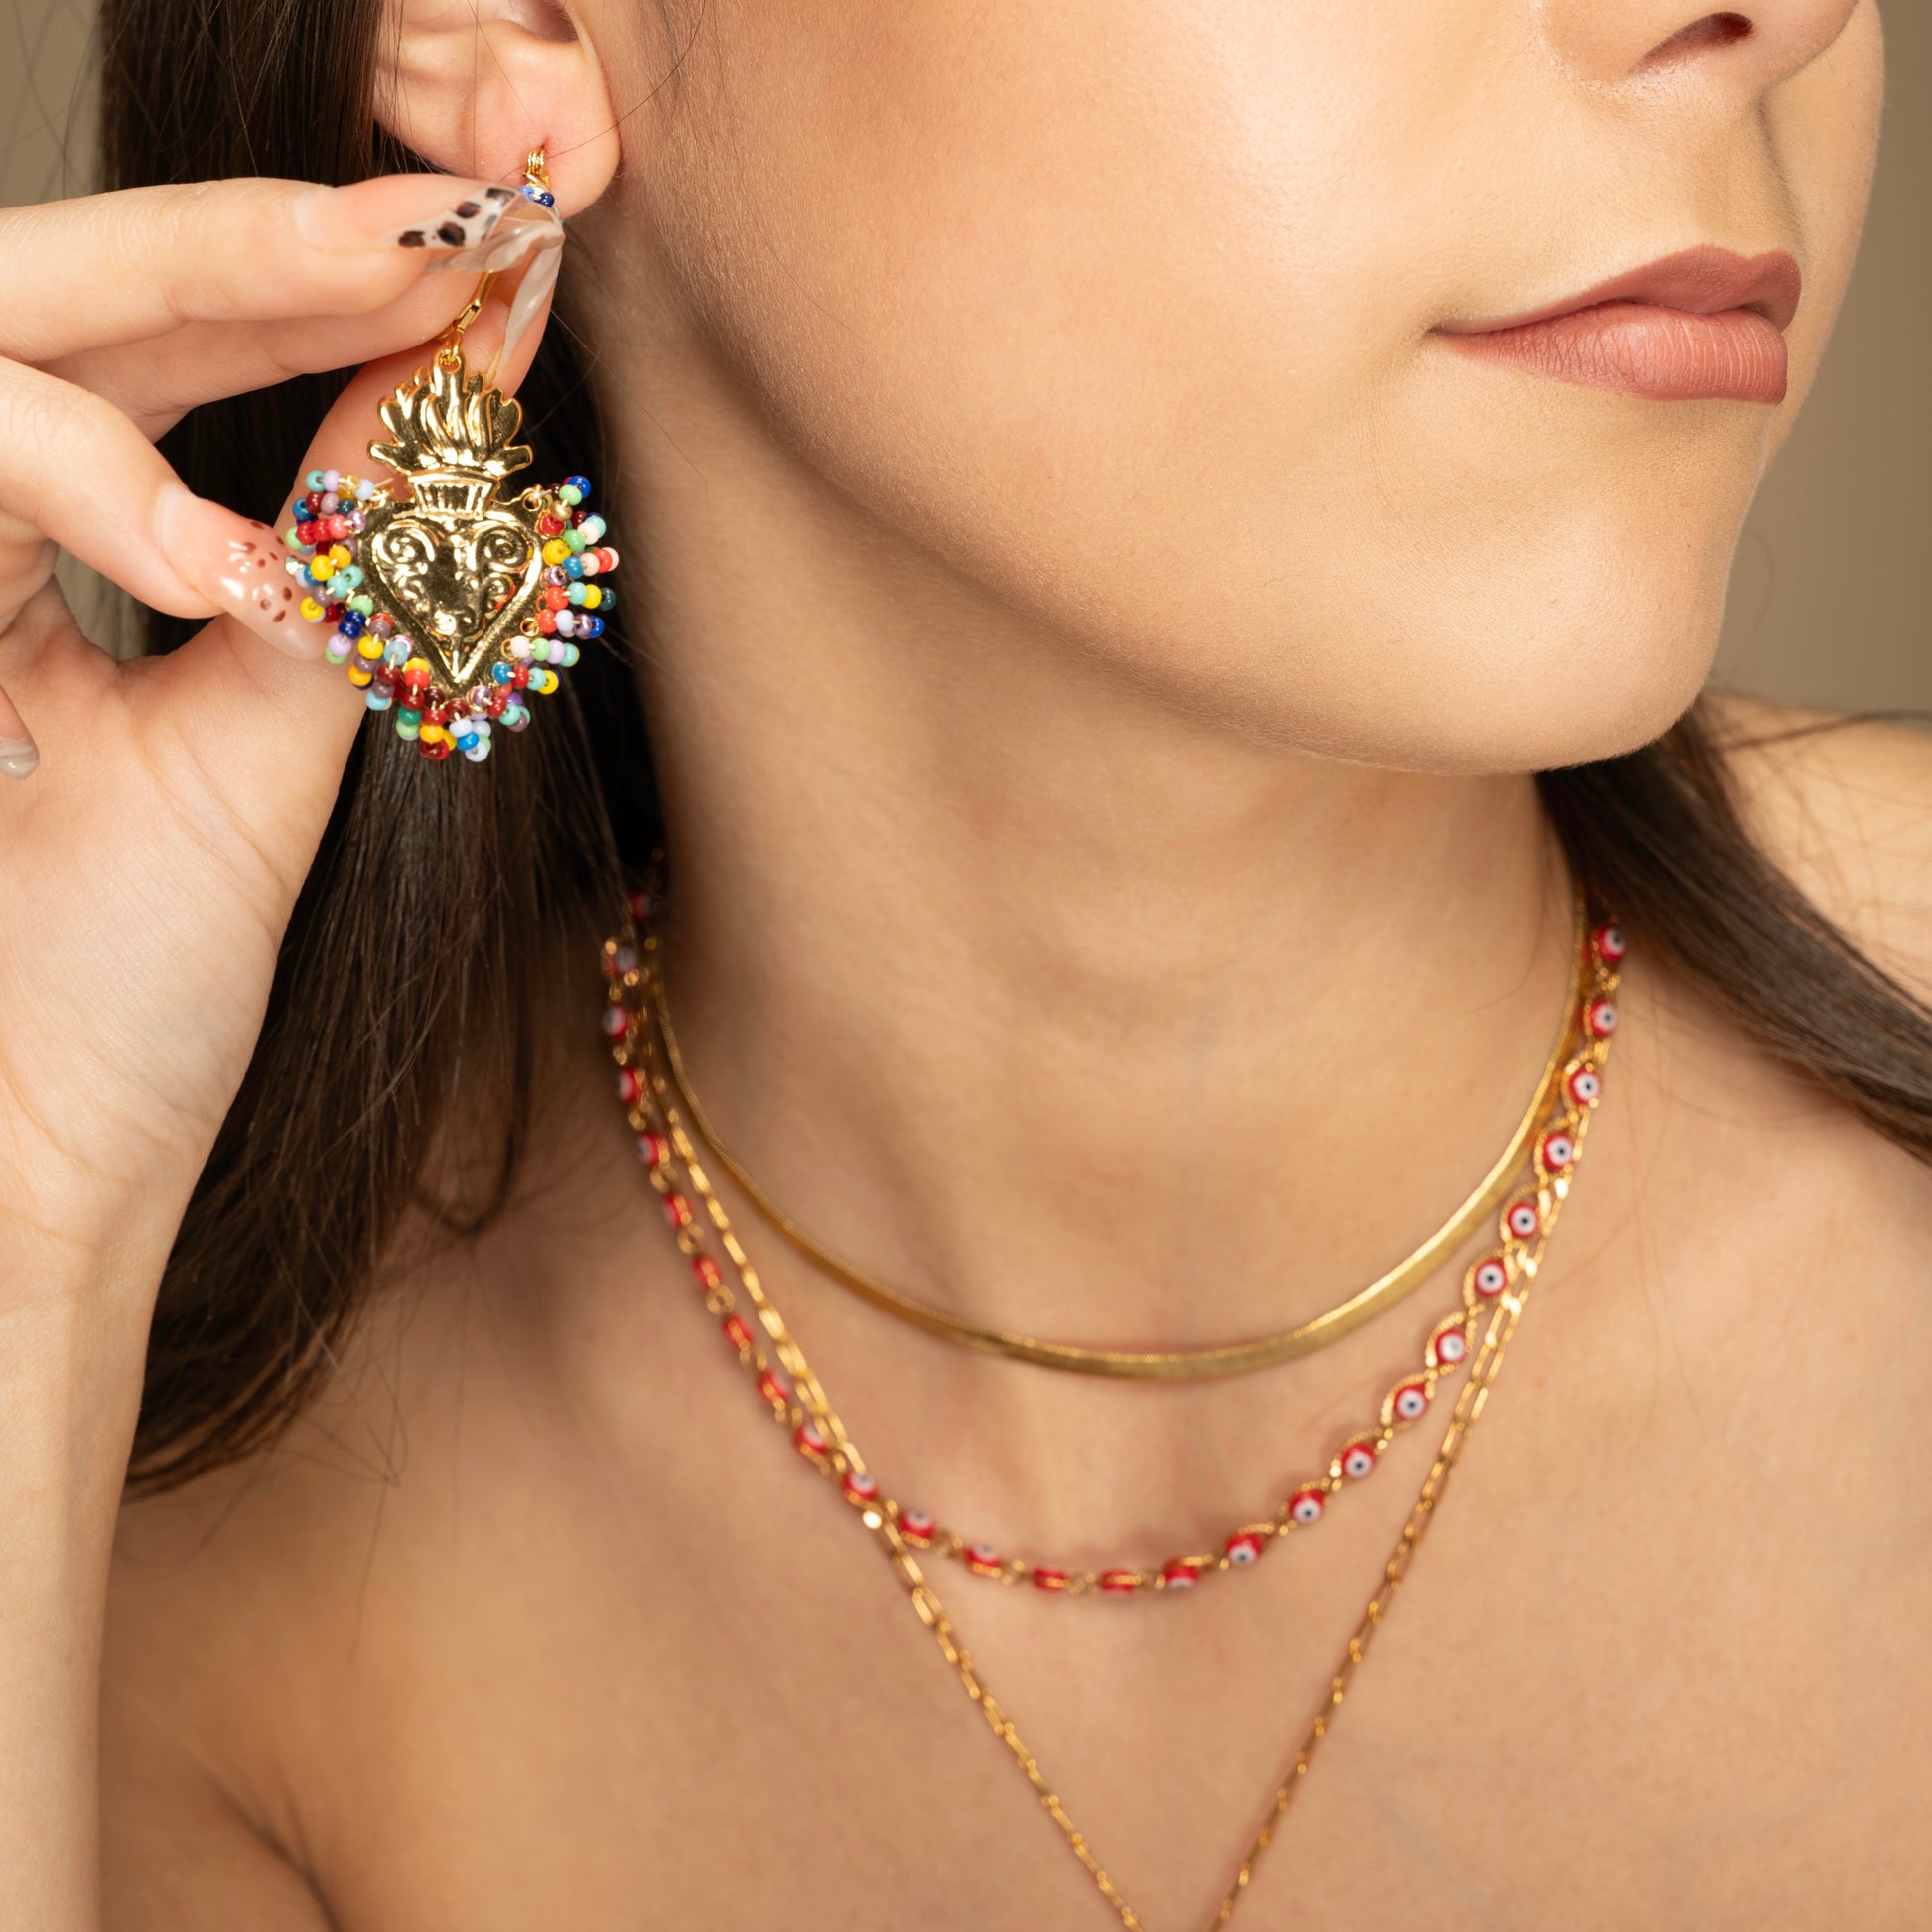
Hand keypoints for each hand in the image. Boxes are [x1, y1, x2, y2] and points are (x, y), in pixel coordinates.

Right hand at [0, 172, 548, 1270]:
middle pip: (63, 293)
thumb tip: (467, 387)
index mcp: (41, 554)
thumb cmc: (126, 982)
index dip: (310, 287)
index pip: (159, 354)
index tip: (483, 252)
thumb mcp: (272, 736)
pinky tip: (232, 571)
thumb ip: (352, 560)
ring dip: (179, 309)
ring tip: (367, 329)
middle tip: (437, 228)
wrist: (26, 1160)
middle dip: (253, 245)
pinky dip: (74, 486)